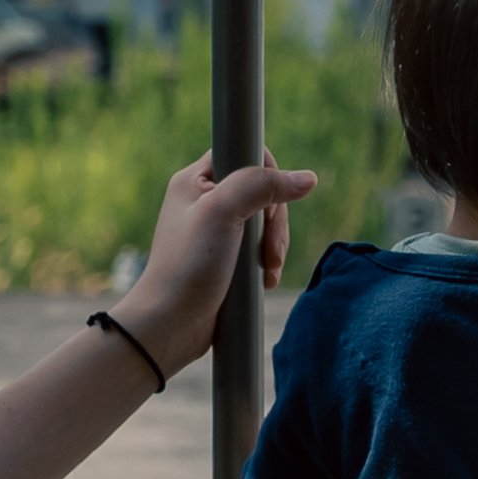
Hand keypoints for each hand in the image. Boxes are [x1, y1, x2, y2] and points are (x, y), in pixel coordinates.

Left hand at [119, 153, 320, 373]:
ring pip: (265, 222)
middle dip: (274, 223)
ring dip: (274, 246)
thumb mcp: (222, 213)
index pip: (245, 154)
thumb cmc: (188, 268)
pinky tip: (265, 280)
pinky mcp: (226, 257)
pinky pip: (260, 248)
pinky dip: (269, 262)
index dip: (265, 178)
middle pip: (262, 191)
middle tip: (269, 252)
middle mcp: (204, 200)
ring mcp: (216, 230)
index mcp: (195, 181)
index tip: (264, 209)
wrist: (171, 324)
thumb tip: (306, 178)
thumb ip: (260, 185)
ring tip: (269, 271)